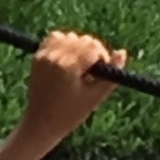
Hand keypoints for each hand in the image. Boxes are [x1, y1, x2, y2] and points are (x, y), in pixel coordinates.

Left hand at [20, 30, 124, 145]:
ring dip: (79, 47)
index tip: (100, 73)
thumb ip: (111, 74)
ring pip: (70, 36)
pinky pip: (54, 37)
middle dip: (92, 52)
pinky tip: (68, 60)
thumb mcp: (95, 97)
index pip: (93, 47)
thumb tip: (122, 52)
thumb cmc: (70, 114)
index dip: (102, 58)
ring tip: (79, 68)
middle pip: (83, 40)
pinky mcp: (37, 56)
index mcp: (69, 67)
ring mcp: (44, 55)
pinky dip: (64, 43)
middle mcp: (55, 57)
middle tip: (90, 72)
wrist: (41, 123)